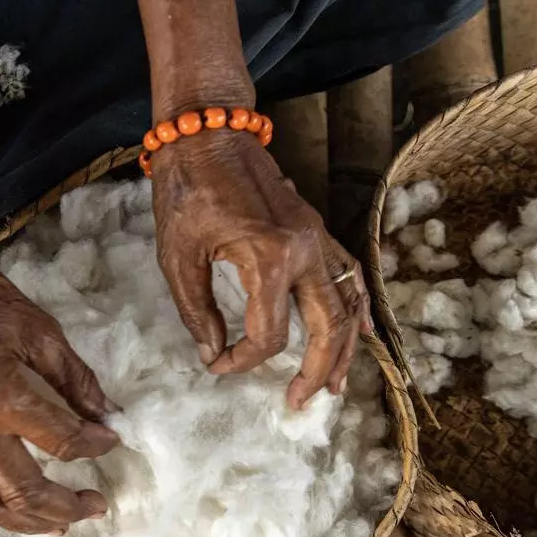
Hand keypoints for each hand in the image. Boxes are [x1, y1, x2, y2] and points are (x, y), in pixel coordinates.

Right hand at [0, 237, 120, 533]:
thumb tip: (106, 417)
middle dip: (67, 505)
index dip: (94, 445)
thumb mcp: (40, 331)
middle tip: (98, 505)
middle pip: (24, 489)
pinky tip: (10, 510)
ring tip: (60, 523)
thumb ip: (76, 380)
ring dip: (27, 521)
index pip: (60, 439)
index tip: (111, 441)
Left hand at [151, 129, 371, 409]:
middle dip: (317, 371)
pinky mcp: (317, 230)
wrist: (209, 133)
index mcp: (268, 257)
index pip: (269, 334)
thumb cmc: (188, 190)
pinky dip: (357, 308)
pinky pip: (350, 276)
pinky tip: (357, 333)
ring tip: (335, 385)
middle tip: (299, 402)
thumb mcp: (178, 256)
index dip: (242, 360)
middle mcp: (305, 250)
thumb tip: (213, 351)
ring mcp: (318, 239)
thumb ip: (197, 311)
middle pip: (326, 327)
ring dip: (344, 348)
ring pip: (347, 305)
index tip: (218, 365)